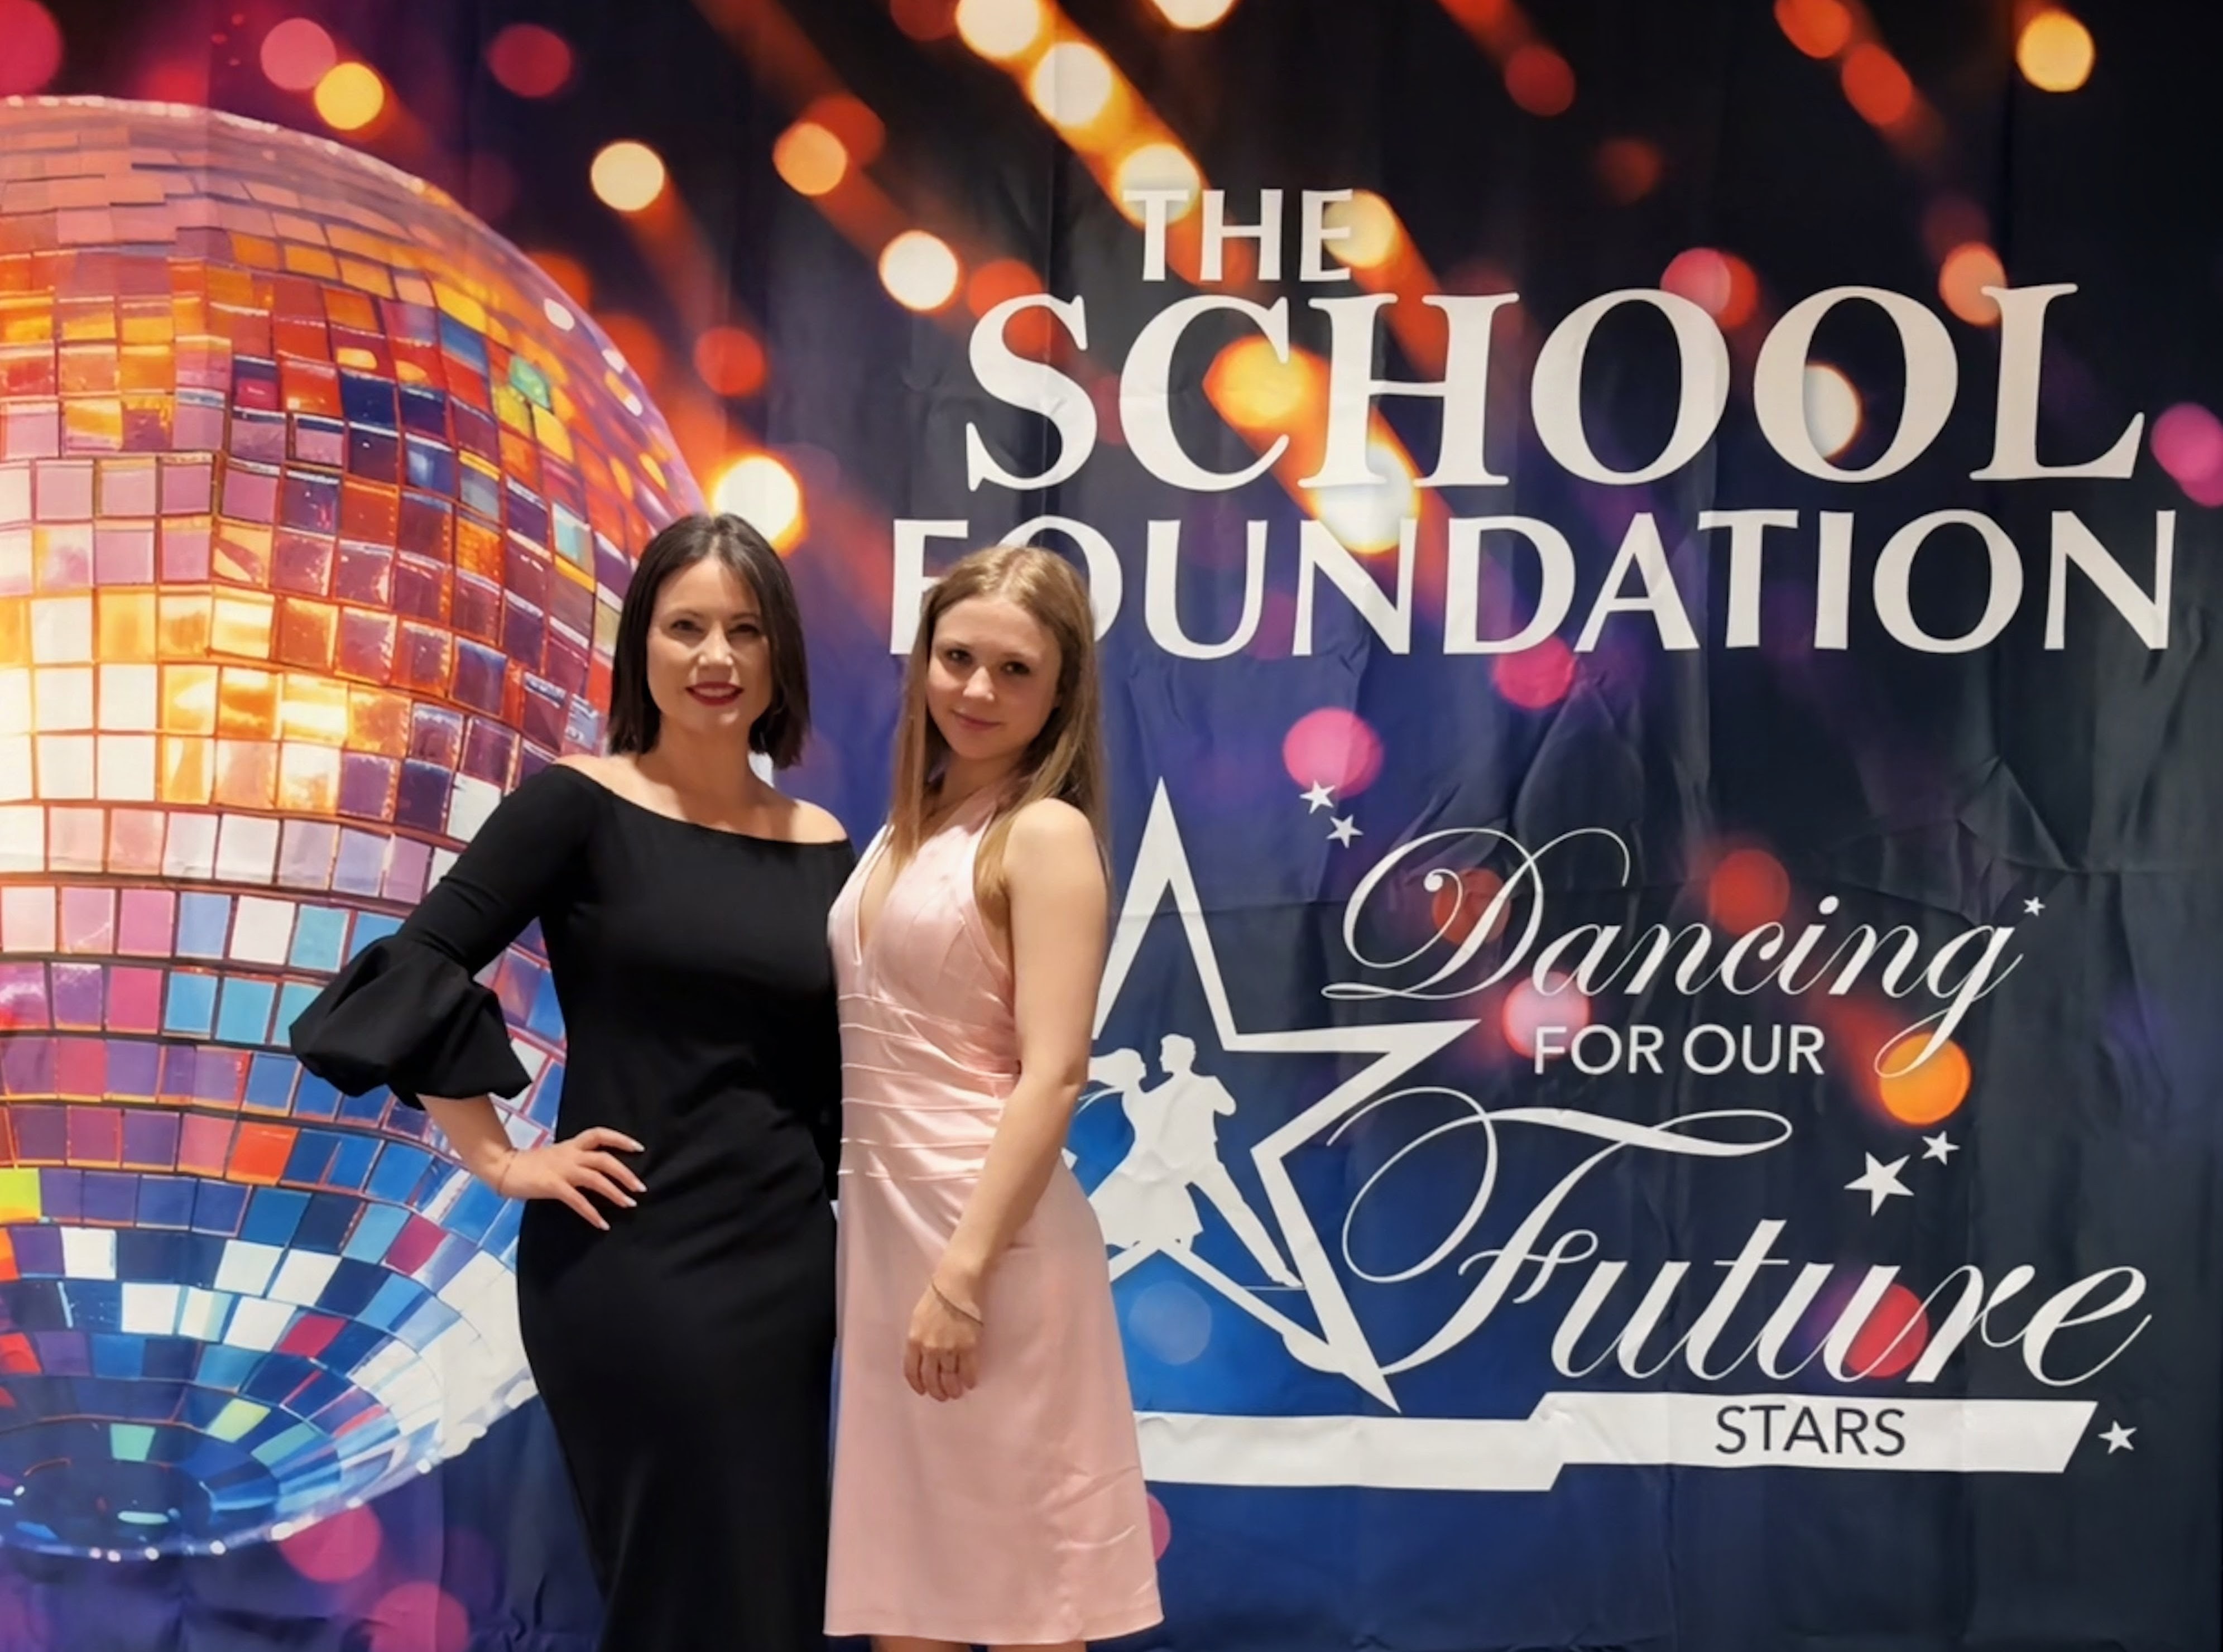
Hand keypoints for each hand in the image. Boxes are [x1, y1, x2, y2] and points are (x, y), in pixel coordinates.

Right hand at [492, 1127, 645, 1229]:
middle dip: (625, 1173)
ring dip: (615, 1192)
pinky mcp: (552, 1185)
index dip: (620, 1139)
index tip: (638, 1148)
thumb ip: (575, 1160)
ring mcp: (562, 1169)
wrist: (503, 1167)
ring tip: (629, 1205)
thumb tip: (596, 1172)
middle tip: (640, 1188)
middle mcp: (570, 1154)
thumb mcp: (557, 1156)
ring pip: (596, 1178)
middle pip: (605, 1159)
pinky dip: (591, 1212)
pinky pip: (577, 1200)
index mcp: (572, 1145)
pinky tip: (601, 1224)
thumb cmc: (531, 1164)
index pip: (600, 1134)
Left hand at [904, 1275, 982, 1400]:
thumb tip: (924, 1358)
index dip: (918, 1385)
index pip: (912, 1372)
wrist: (956, 1284)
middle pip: (931, 1380)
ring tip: (956, 1393)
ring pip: (949, 1379)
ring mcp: (949, 1349)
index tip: (923, 1391)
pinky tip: (970, 1383)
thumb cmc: (935, 1297)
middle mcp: (929, 1349)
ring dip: (953, 1389)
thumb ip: (918, 1340)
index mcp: (914, 1341)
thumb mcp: (917, 1319)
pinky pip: (968, 1370)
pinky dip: (969, 1380)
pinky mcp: (968, 1346)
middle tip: (942, 1396)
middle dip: (937, 1392)